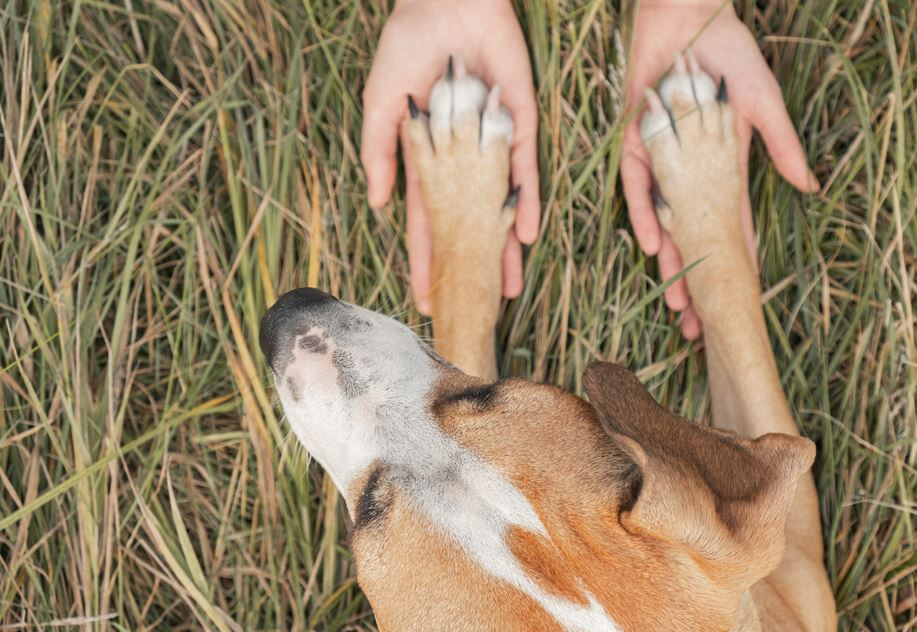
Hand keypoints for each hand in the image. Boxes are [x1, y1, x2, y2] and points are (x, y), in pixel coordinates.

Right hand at [361, 0, 538, 314]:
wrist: (446, 6)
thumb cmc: (406, 50)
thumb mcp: (382, 107)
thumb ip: (379, 154)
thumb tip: (379, 205)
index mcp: (428, 162)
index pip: (426, 223)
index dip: (424, 261)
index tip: (424, 299)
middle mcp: (463, 164)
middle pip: (468, 228)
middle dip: (469, 269)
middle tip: (474, 309)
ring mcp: (492, 149)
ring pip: (500, 211)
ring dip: (503, 250)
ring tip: (508, 290)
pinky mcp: (517, 127)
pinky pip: (525, 174)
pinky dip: (526, 205)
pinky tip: (526, 237)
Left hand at [622, 1, 817, 338]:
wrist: (689, 16)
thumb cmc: (729, 54)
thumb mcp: (763, 104)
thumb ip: (783, 147)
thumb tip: (810, 190)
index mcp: (722, 170)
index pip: (731, 229)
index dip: (736, 269)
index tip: (739, 307)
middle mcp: (690, 174)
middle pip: (695, 240)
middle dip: (698, 284)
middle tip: (699, 329)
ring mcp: (662, 161)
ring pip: (665, 224)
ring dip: (672, 263)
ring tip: (677, 303)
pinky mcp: (637, 141)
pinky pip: (638, 187)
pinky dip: (647, 213)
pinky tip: (655, 245)